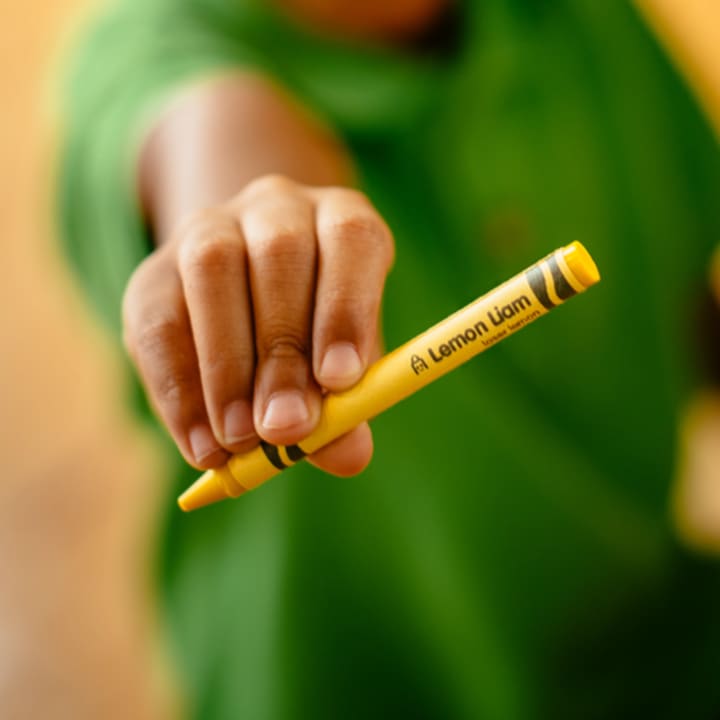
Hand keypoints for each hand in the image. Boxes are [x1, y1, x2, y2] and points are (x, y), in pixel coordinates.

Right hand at [122, 174, 393, 475]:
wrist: (245, 295)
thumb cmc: (315, 335)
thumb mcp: (342, 364)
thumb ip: (348, 406)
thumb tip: (348, 457)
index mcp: (341, 220)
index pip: (350, 240)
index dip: (346, 307)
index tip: (340, 380)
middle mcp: (277, 209)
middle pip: (279, 256)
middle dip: (282, 351)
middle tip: (286, 428)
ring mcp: (210, 229)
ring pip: (212, 271)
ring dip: (227, 367)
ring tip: (241, 440)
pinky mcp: (155, 270)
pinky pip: (159, 322)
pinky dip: (179, 391)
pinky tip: (201, 444)